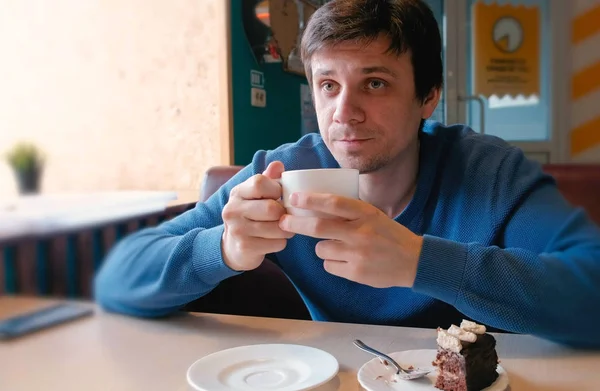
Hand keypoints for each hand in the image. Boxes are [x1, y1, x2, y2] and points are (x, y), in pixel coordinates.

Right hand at [221, 161, 293, 270]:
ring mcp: (237, 230)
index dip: (276, 189)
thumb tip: (278, 165)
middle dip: (284, 213)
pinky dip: (281, 242)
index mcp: (237, 192)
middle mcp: (233, 210)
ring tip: (282, 227)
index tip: (278, 195)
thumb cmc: (251, 215)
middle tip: (284, 215)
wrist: (234, 246)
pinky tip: (273, 240)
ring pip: (277, 228)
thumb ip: (269, 178)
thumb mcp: (256, 195)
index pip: (259, 183)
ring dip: (286, 229)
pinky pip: (277, 243)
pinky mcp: (245, 247)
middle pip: (271, 208)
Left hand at [278, 192, 422, 287]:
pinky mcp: (356, 272)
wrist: (412, 261)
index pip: (333, 203)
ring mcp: (357, 254)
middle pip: (318, 227)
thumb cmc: (388, 234)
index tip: (294, 198)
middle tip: (283, 222)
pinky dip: (331, 262)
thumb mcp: (373, 215)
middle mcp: (361, 232)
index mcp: (365, 213)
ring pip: (321, 249)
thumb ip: (350, 211)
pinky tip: (345, 260)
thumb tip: (316, 204)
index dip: (311, 200)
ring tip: (336, 246)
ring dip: (321, 247)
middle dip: (296, 224)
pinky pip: (329, 265)